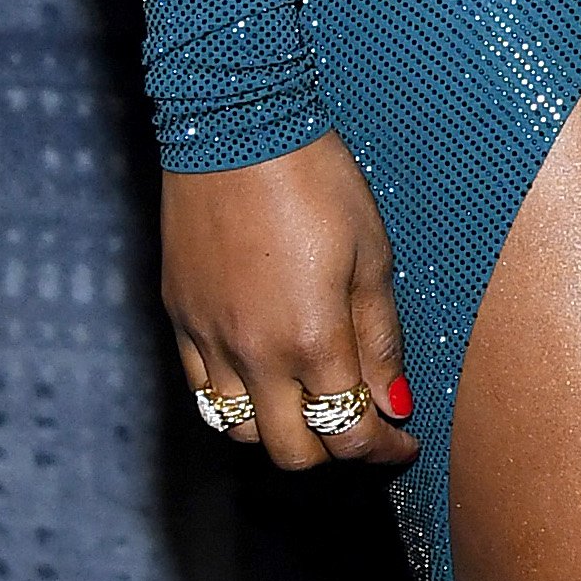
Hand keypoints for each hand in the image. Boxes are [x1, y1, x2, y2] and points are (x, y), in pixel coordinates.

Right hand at [161, 138, 416, 471]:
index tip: (402, 443)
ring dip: (280, 433)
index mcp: (310, 340)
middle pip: (291, 450)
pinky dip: (234, 403)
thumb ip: (379, 339)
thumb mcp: (371, 256)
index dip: (382, 450)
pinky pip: (201, 391)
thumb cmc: (315, 181)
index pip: (349, 432)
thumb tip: (393, 402)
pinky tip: (262, 378)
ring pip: (238, 430)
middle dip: (334, 451)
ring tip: (310, 405)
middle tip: (361, 428)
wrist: (235, 128)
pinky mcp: (178, 317)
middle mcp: (253, 353)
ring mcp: (208, 338)